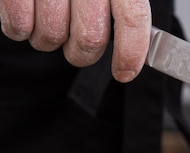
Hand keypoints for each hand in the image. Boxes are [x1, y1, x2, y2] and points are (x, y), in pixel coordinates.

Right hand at [0, 0, 150, 81]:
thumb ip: (124, 7)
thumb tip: (136, 48)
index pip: (132, 17)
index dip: (131, 53)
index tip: (124, 73)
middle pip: (90, 37)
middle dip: (82, 54)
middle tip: (77, 50)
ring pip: (53, 35)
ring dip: (48, 41)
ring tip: (48, 24)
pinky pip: (18, 24)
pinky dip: (19, 30)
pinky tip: (25, 19)